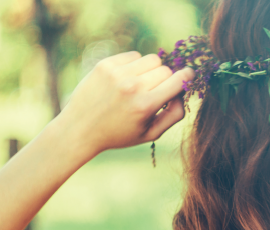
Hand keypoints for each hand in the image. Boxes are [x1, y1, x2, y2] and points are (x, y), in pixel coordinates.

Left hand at [54, 51, 194, 154]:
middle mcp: (132, 87)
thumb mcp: (151, 134)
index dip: (187, 76)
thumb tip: (184, 92)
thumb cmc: (120, 134)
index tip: (189, 74)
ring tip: (139, 85)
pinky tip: (125, 80)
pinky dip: (134, 66)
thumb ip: (174, 114)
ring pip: (151, 59)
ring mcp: (117, 73)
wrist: (79, 129)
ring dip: (150, 70)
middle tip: (153, 92)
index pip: (178, 80)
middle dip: (164, 80)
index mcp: (146, 105)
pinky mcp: (105, 64)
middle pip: (165, 70)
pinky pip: (134, 56)